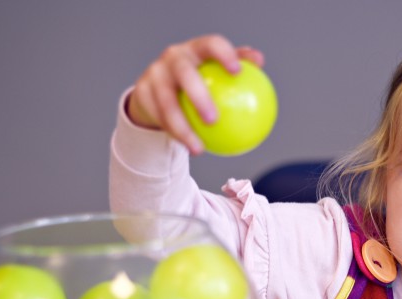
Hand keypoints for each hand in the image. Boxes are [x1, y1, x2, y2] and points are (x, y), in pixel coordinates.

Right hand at [127, 34, 264, 154]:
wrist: (159, 90)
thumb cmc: (200, 81)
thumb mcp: (216, 72)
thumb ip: (238, 64)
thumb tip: (260, 61)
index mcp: (195, 49)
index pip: (210, 44)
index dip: (223, 54)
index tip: (237, 72)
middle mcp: (173, 57)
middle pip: (184, 73)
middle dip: (198, 95)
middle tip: (213, 120)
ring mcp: (154, 73)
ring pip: (167, 103)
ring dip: (182, 128)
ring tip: (199, 148)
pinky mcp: (141, 92)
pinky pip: (159, 118)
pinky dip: (175, 134)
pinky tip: (192, 149)